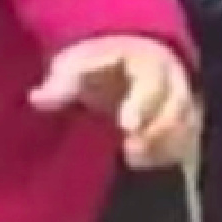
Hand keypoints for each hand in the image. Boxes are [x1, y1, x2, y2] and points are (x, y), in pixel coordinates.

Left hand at [30, 35, 198, 169]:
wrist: (122, 59)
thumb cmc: (96, 62)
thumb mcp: (75, 64)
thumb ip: (61, 83)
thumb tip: (37, 98)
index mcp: (147, 61)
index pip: (152, 82)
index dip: (142, 104)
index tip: (127, 125)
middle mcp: (172, 82)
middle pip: (176, 108)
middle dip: (156, 131)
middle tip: (129, 150)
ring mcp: (180, 103)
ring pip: (184, 127)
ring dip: (162, 146)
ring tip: (131, 158)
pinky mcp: (180, 124)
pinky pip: (184, 142)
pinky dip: (165, 154)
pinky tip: (139, 162)